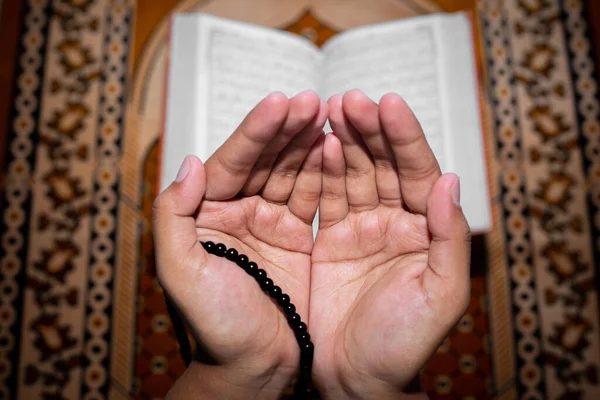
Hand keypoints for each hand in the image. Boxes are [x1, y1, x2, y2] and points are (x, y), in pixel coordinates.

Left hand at [153, 91, 326, 398]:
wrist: (255, 365)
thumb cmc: (215, 325)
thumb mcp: (180, 272)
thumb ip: (173, 215)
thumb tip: (190, 163)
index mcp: (206, 214)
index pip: (232, 162)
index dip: (256, 132)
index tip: (280, 102)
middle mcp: (237, 212)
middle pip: (264, 160)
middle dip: (286, 128)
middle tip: (311, 101)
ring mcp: (268, 222)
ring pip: (290, 172)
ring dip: (307, 142)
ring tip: (329, 114)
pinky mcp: (296, 236)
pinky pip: (310, 196)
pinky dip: (323, 172)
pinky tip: (334, 147)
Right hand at [309, 90, 470, 397]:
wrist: (356, 378)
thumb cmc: (403, 344)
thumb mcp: (440, 295)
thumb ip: (449, 238)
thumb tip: (451, 180)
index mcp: (425, 232)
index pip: (419, 172)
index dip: (405, 137)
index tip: (388, 103)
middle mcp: (395, 223)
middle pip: (384, 164)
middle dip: (370, 130)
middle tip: (350, 99)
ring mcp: (360, 229)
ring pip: (354, 174)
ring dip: (345, 141)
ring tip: (330, 109)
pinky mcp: (329, 240)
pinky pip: (326, 197)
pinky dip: (322, 170)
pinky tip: (319, 144)